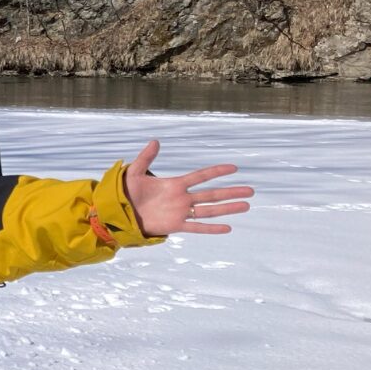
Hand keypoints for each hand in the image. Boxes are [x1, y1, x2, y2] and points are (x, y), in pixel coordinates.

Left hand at [124, 140, 253, 235]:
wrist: (120, 212)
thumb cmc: (127, 192)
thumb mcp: (134, 172)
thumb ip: (145, 158)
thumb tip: (156, 141)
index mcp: (174, 184)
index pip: (200, 176)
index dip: (216, 171)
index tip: (234, 167)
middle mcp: (182, 198)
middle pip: (211, 194)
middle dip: (231, 192)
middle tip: (251, 191)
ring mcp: (180, 212)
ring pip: (209, 210)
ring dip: (228, 208)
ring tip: (246, 206)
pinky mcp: (175, 225)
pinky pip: (197, 227)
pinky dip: (212, 228)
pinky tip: (227, 228)